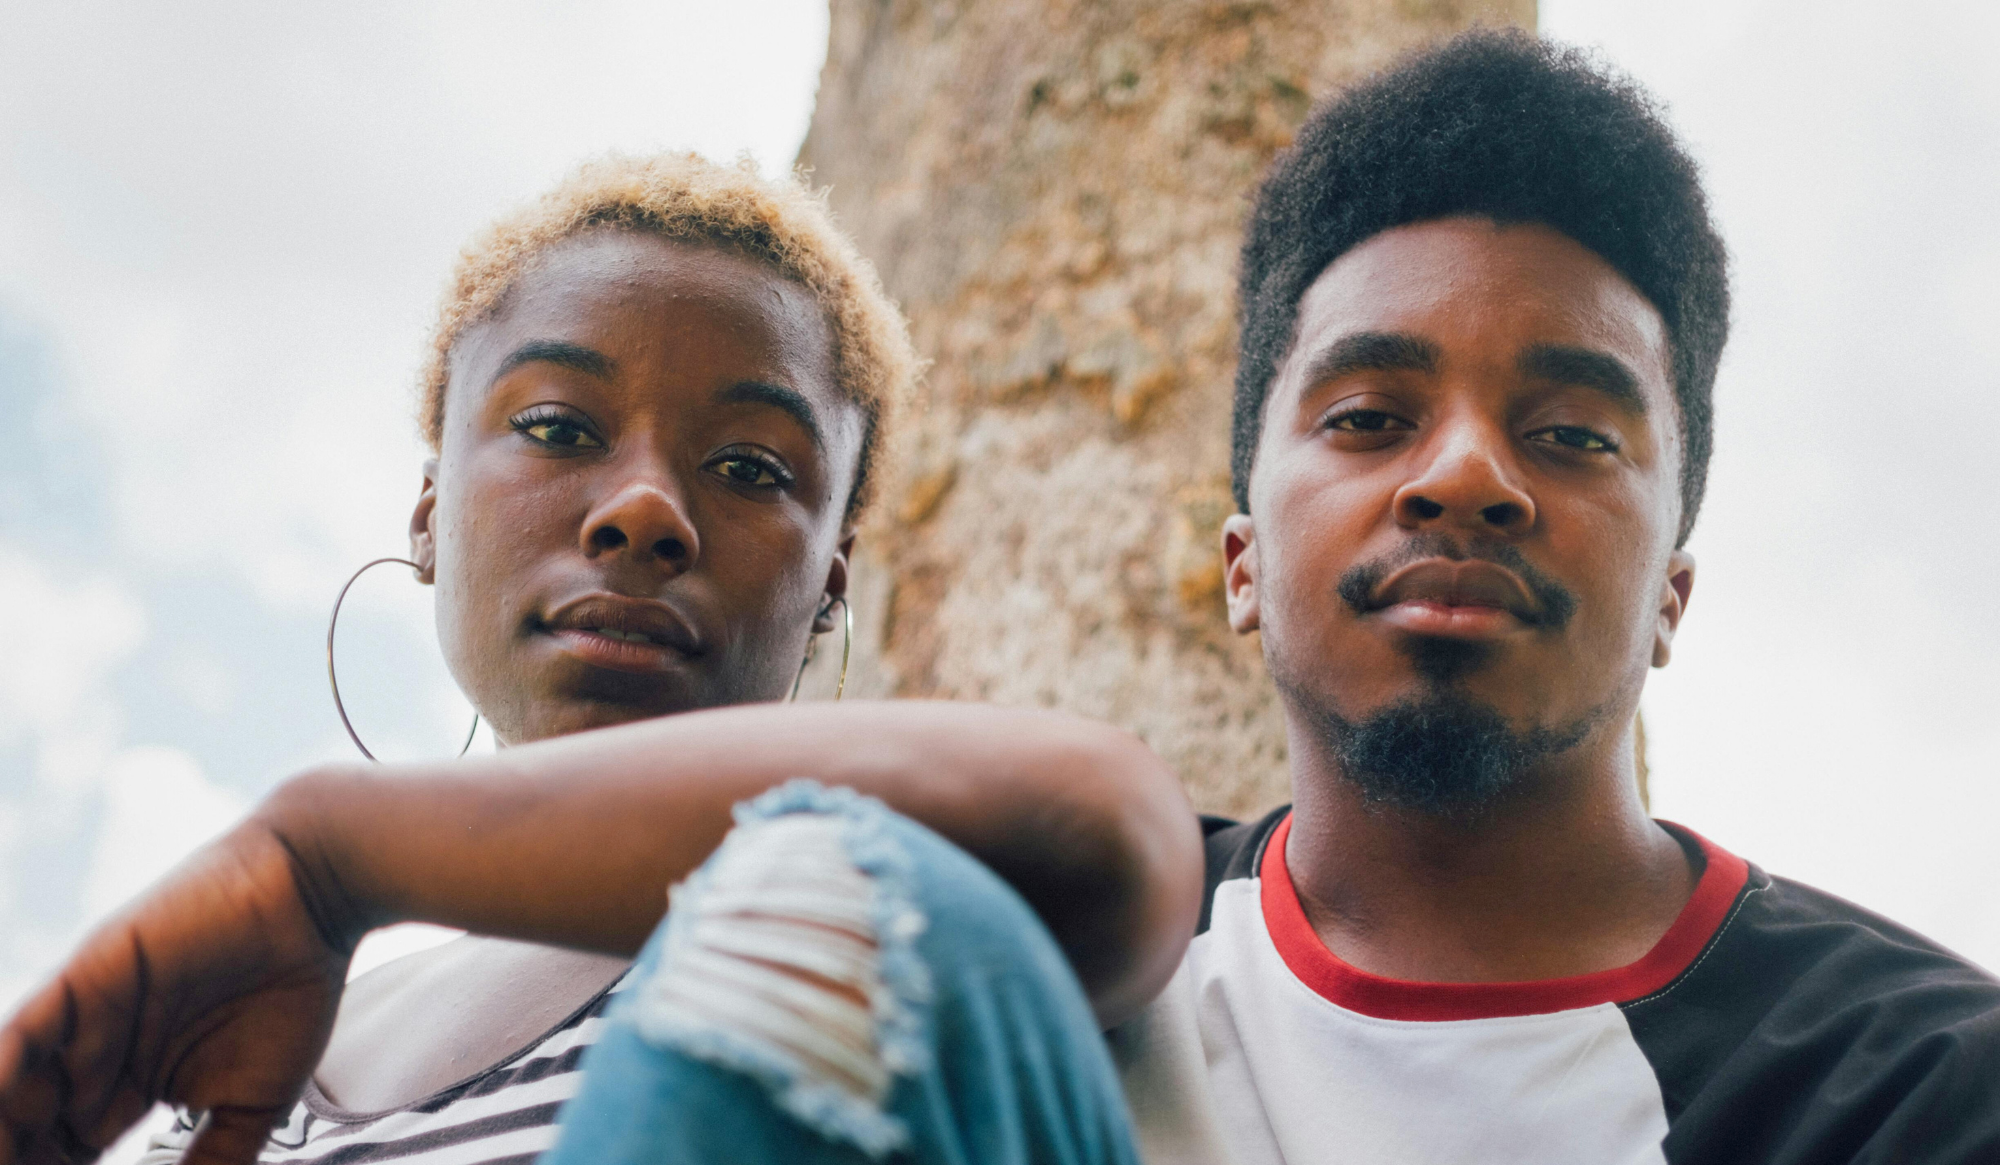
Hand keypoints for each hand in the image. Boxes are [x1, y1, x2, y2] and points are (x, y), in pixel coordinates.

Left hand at [0, 818, 352, 1163]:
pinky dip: (6, 1068)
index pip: (67, 1153)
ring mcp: (87, 1015)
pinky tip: (2, 1106)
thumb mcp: (253, 1101)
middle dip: (25, 1160)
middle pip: (33, 1128)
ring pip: (18, 1087)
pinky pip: (28, 1030)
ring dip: (5, 1134)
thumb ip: (214, 1158)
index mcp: (127, 1086)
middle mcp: (96, 1053)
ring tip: (4, 1162)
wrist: (313, 901)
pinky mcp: (88, 974)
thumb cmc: (294, 988)